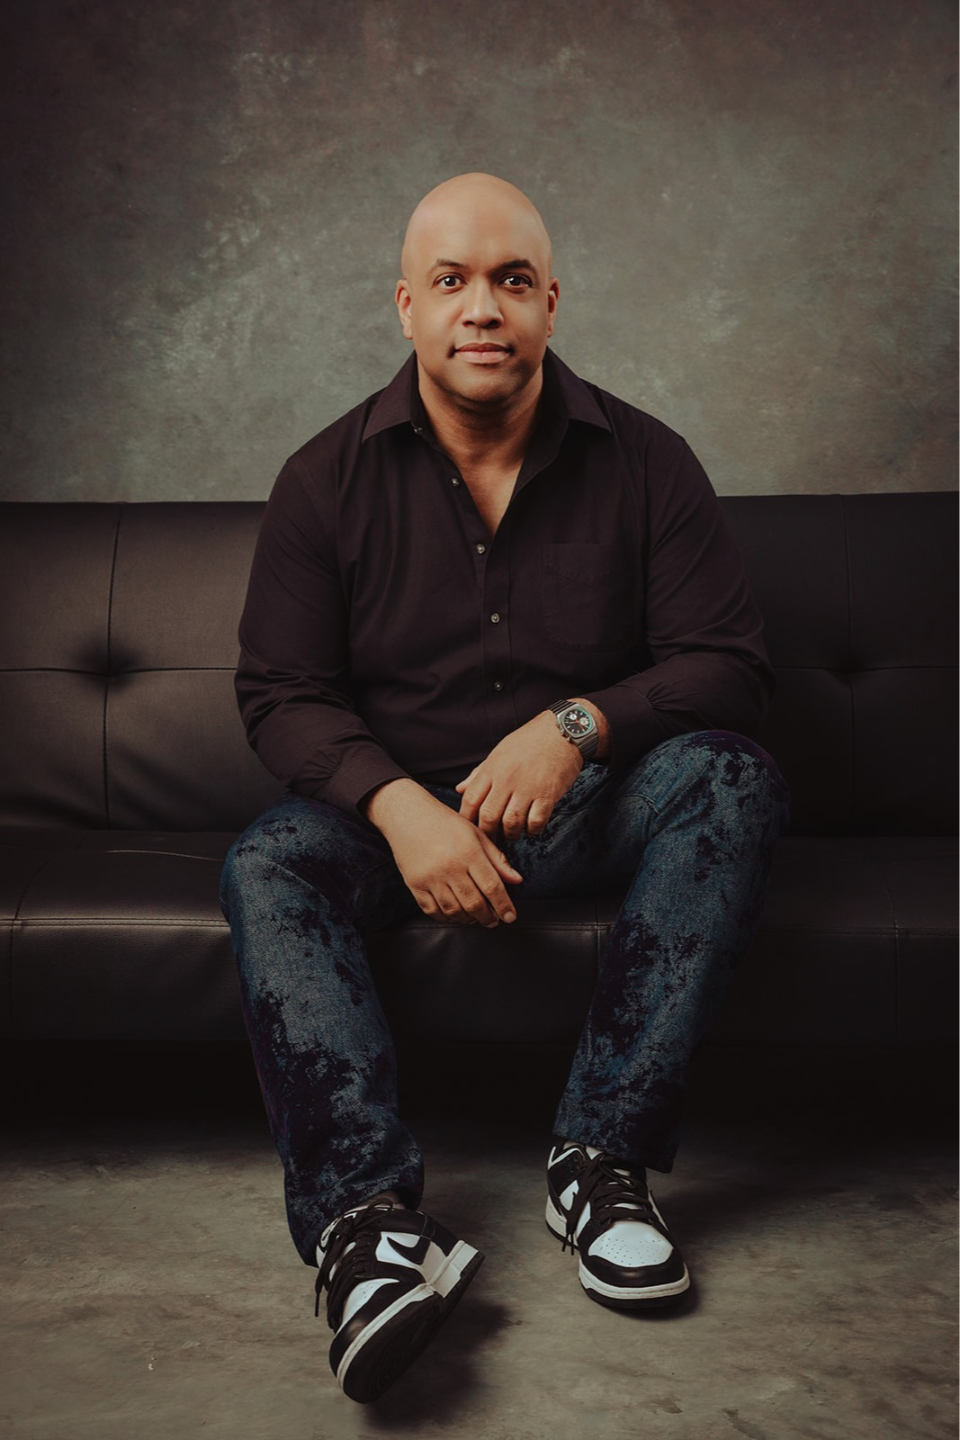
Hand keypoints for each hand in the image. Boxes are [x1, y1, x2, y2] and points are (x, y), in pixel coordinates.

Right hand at [364, 779, 521, 927]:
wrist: (408, 816)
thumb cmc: (445, 824)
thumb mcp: (476, 834)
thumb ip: (497, 859)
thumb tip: (517, 880)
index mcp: (469, 852)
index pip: (492, 887)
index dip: (504, 906)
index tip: (511, 917)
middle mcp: (450, 867)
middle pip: (474, 903)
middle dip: (488, 917)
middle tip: (494, 920)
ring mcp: (430, 878)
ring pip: (454, 911)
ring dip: (468, 920)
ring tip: (476, 918)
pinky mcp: (414, 884)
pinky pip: (432, 911)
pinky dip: (446, 918)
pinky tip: (455, 915)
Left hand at [456, 710, 583, 839]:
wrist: (562, 731)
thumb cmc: (529, 741)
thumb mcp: (499, 753)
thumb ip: (479, 773)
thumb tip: (460, 789)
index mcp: (492, 769)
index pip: (471, 799)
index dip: (467, 818)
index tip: (470, 828)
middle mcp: (507, 780)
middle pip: (488, 816)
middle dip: (488, 833)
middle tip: (492, 839)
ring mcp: (527, 788)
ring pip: (511, 823)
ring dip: (511, 834)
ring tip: (513, 835)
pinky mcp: (548, 794)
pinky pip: (536, 821)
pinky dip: (533, 830)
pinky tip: (532, 828)